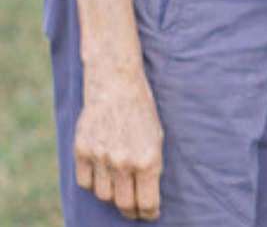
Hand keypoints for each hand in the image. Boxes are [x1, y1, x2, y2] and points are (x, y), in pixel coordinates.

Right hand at [74, 68, 163, 220]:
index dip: (149, 214)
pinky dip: (93, 183)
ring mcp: (101, 158)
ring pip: (104, 196)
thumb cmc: (141, 108)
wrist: (116, 82)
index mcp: (149, 159)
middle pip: (125, 205)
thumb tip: (147, 195)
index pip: (148, 203)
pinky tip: (101, 175)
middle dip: (131, 210)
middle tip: (134, 209)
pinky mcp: (82, 151)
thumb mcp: (156, 136)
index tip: (150, 215)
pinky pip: (85, 182)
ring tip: (118, 188)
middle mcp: (124, 163)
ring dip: (112, 195)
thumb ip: (151, 166)